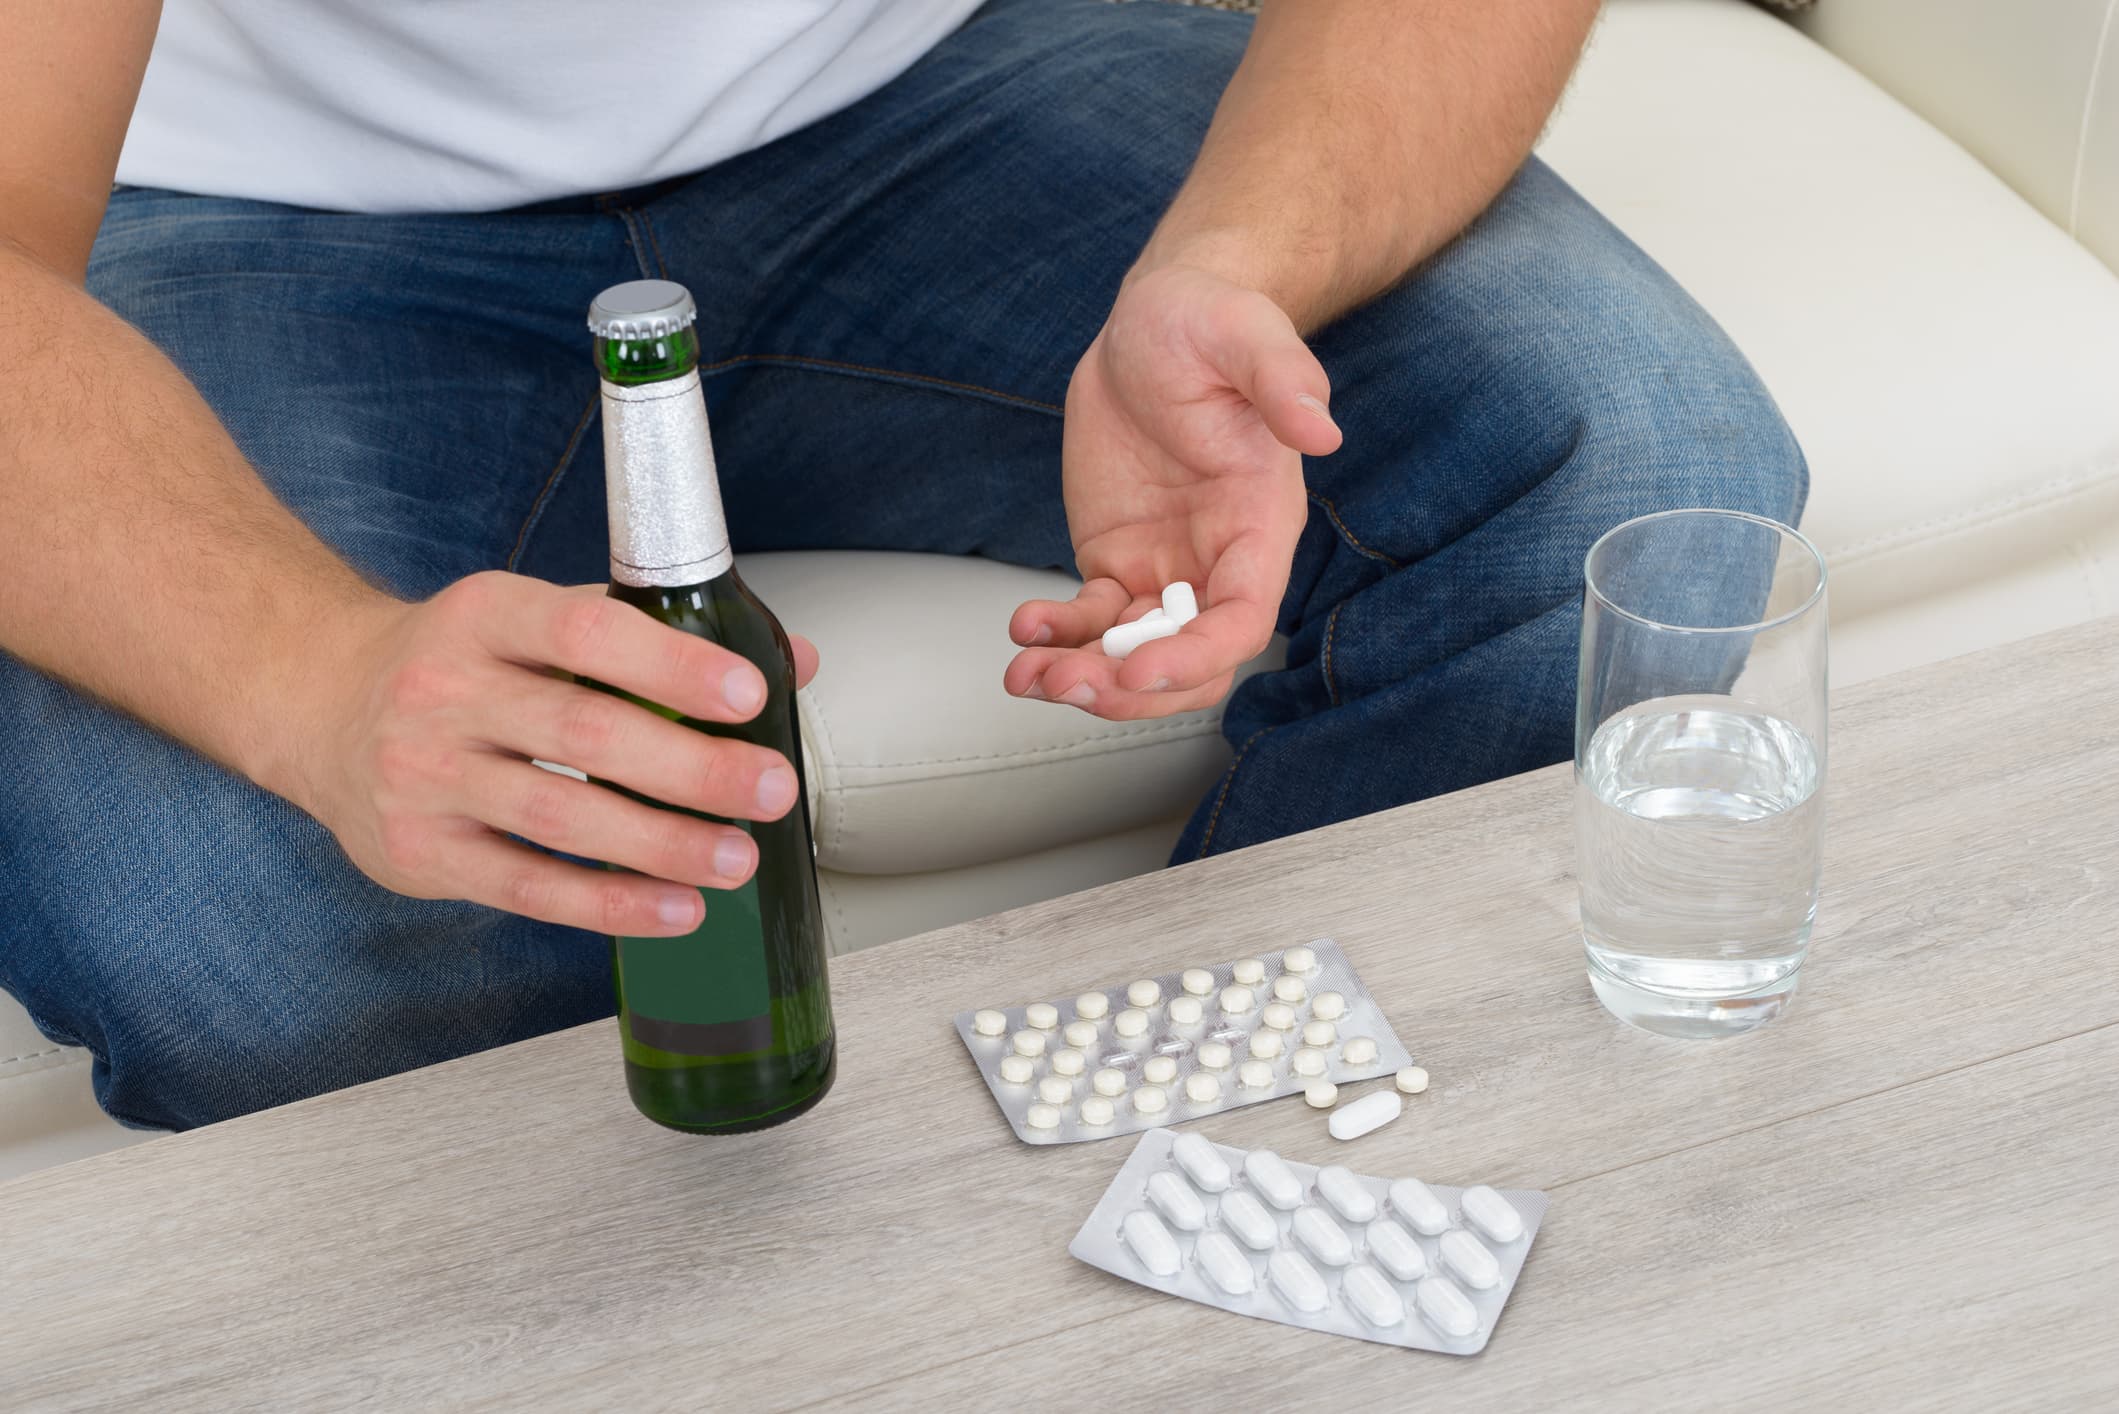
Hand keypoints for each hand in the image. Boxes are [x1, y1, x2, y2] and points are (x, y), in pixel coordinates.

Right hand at [282, 572, 819, 936]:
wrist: (319, 705)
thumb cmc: (461, 664)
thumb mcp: (538, 623)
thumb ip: (655, 635)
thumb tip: (791, 658)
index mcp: (486, 615)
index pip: (586, 631)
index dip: (672, 663)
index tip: (748, 694)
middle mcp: (445, 691)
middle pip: (584, 733)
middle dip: (692, 768)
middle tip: (769, 789)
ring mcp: (425, 775)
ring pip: (560, 817)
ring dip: (661, 844)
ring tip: (736, 857)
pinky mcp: (421, 851)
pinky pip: (529, 886)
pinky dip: (610, 903)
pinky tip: (675, 907)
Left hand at [1004, 261, 1340, 719]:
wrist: (1155, 321)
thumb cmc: (1208, 323)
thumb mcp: (1244, 334)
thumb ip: (1285, 380)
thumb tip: (1322, 429)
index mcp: (1260, 525)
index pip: (1242, 620)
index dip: (1194, 656)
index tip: (1137, 668)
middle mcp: (1217, 560)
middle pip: (1188, 661)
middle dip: (1130, 688)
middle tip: (1067, 683)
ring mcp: (1165, 566)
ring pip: (1134, 654)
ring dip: (1083, 676)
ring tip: (1028, 674)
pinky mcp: (1116, 560)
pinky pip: (1090, 620)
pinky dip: (1057, 637)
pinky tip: (1024, 629)